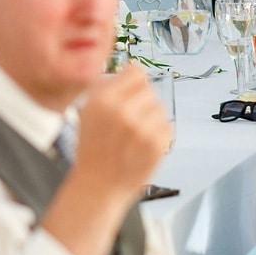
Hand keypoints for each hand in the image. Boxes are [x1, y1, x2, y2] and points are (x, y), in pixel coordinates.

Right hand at [72, 66, 171, 201]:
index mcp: (103, 101)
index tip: (133, 91)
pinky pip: (167, 127)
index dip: (135, 82)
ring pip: (160, 108)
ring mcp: (141, 129)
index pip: (136, 72)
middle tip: (131, 120)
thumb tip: (134, 68)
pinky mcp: (156, 145)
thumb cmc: (93, 150)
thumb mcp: (87, 112)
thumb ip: (108, 87)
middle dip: (142, 102)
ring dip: (151, 119)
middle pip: (150, 89)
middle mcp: (122, 112)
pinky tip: (143, 145)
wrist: (98, 186)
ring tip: (136, 135)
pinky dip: (158, 135)